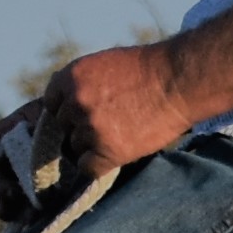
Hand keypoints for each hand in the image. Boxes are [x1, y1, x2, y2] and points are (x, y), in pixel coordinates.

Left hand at [36, 42, 204, 181]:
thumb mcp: (105, 64)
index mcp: (70, 77)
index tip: (86, 113)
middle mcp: (75, 102)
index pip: (52, 103)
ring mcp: (90, 128)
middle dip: (82, 127)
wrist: (180, 81)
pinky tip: (119, 152)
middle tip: (111, 122)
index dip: (69, 109)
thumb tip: (64, 104)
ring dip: (94, 146)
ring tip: (122, 134)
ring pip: (76, 148)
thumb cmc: (149, 70)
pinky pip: (88, 168)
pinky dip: (100, 165)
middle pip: (64, 127)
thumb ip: (81, 84)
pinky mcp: (107, 151)